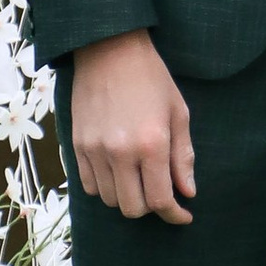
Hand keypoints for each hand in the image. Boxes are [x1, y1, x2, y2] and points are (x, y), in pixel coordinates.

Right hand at [71, 30, 194, 224]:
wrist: (109, 50)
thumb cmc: (151, 78)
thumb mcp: (178, 113)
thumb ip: (183, 156)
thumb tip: (188, 192)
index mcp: (151, 144)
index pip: (161, 200)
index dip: (174, 215)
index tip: (183, 216)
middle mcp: (120, 152)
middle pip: (132, 208)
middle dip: (151, 208)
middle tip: (161, 193)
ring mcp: (94, 150)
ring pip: (109, 200)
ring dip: (127, 198)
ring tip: (140, 180)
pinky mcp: (77, 146)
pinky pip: (88, 186)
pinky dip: (105, 187)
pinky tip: (118, 173)